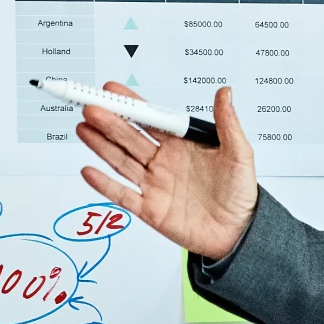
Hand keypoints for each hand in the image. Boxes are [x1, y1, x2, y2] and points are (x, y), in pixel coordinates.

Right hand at [75, 84, 257, 259]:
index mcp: (181, 145)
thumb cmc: (240, 193)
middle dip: (110, 122)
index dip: (132, 105)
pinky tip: (89, 170)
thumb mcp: (240, 154)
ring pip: (121, 161)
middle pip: (130, 138)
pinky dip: (104, 184)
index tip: (113, 90)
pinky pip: (123, 195)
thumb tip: (225, 92)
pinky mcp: (150, 210)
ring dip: (101, 145)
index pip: (151, 120)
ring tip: (83, 127)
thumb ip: (228, 123)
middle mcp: (163, 162)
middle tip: (92, 107)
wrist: (239, 233)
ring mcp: (154, 185)